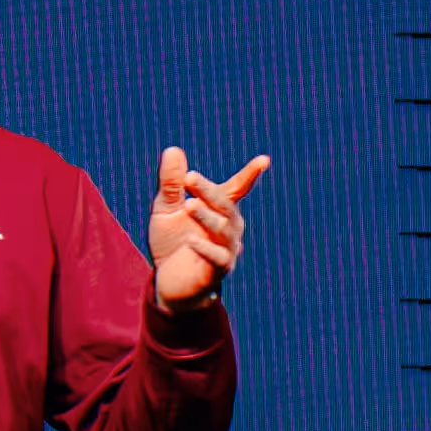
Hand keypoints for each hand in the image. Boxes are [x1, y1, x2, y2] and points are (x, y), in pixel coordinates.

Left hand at [149, 148, 266, 309]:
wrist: (168, 281)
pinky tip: (190, 241)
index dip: (250, 174)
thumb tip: (172, 149)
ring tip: (189, 205)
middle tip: (189, 177)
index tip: (264, 160)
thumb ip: (171, 183)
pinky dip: (205, 248)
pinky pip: (217, 258)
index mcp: (219, 208)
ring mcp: (226, 248)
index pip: (237, 188)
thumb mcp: (166, 208)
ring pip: (221, 229)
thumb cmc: (172, 240)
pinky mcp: (217, 270)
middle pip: (224, 205)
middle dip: (208, 190)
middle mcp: (229, 226)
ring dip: (206, 216)